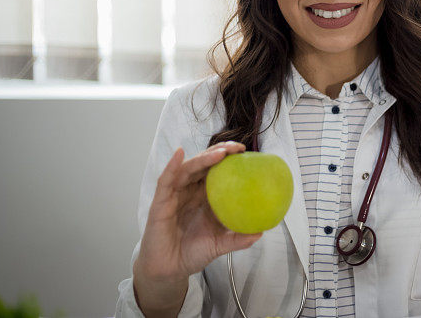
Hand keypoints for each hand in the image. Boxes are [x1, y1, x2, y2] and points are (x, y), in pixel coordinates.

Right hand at [134, 141, 263, 284]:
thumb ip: (238, 239)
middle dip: (220, 151)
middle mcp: (190, 191)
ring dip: (203, 158)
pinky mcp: (160, 202)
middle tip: (238, 148)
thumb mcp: (219, 245)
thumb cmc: (192, 253)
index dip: (230, 159)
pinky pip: (166, 181)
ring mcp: (175, 195)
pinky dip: (172, 165)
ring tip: (220, 153)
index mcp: (205, 196)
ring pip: (187, 168)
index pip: (217, 170)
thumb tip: (260, 232)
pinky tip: (179, 154)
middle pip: (204, 164)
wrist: (170, 270)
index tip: (246, 152)